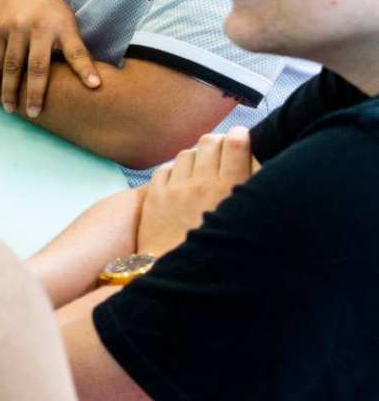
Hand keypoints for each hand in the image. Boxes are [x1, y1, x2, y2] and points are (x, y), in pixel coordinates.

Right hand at [0, 0, 102, 116]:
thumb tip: (89, 77)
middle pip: (37, 65)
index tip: (95, 86)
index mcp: (61, 25)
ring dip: (10, 90)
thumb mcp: (65, 19)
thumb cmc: (47, 7)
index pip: (76, 50)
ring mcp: (14, 29)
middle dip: (35, 92)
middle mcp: (37, 27)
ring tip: (10, 109)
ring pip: (11, 66)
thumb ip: (72, 45)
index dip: (85, 68)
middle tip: (34, 113)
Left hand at [137, 127, 253, 255]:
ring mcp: (176, 189)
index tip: (241, 139)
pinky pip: (164, 169)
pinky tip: (180, 180)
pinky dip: (173, 170)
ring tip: (200, 167)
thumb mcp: (245, 223)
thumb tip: (259, 174)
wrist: (181, 277)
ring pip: (186, 153)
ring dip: (195, 156)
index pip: (236, 144)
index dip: (240, 137)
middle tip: (221, 151)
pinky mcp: (155, 197)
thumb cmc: (220, 254)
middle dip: (217, 142)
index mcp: (230, 189)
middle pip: (209, 142)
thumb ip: (251, 195)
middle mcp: (202, 183)